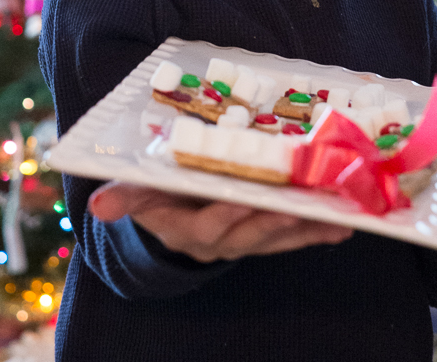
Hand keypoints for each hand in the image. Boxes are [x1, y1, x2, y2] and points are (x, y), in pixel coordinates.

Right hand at [89, 183, 352, 262]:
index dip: (227, 216)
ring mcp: (246, 241)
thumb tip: (95, 206)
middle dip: (277, 221)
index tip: (245, 200)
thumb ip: (124, 196)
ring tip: (334, 217)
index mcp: (189, 230)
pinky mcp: (264, 237)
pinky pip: (292, 238)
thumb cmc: (159, 198)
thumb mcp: (139, 196)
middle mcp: (221, 240)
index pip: (209, 225)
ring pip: (278, 237)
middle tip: (301, 206)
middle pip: (252, 233)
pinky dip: (316, 231)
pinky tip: (341, 225)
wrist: (173, 222)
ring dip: (306, 227)